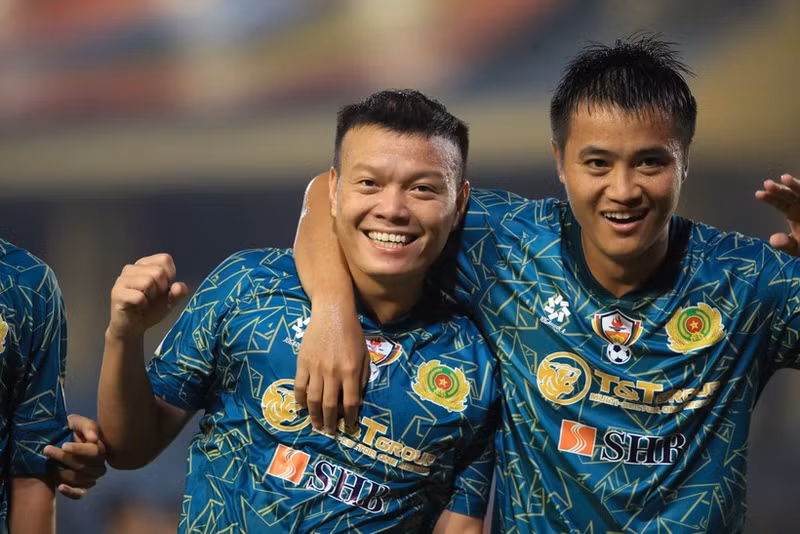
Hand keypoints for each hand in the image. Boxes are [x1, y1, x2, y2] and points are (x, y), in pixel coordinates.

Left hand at [44, 414, 106, 499]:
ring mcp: (91, 478)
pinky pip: (79, 494)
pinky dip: (70, 492)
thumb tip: (93, 438)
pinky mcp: (82, 488)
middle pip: (84, 466)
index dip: (80, 450)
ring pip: (78, 478)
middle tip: (47, 449)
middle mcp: (99, 465)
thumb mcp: (77, 422)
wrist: (59, 442)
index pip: (95, 452)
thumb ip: (87, 426)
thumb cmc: (71, 429)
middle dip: (64, 458)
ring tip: (47, 464)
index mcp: (101, 449)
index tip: (64, 445)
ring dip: (61, 472)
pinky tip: (60, 487)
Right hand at [108, 253, 188, 338]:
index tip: (163, 287)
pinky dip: (143, 304)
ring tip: (144, 301)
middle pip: (158, 271)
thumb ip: (178, 292)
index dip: (170, 275)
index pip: (165, 259)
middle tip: (152, 297)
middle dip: (161, 288)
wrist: (133, 327)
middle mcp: (132, 268)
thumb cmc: (150, 309)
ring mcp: (122, 280)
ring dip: (151, 296)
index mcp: (145, 264)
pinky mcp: (117, 293)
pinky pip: (139, 296)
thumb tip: (180, 287)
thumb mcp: (170, 300)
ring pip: (148, 282)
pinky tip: (138, 307)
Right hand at [293, 303, 369, 433]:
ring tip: (317, 425)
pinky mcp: (302, 362)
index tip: (349, 426)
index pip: (350, 403)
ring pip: (312, 400)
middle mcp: (333, 372)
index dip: (349, 418)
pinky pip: (299, 386)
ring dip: (314, 416)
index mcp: (351, 371)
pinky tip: (303, 407)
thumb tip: (355, 400)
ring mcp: (316, 368)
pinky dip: (300, 400)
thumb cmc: (352, 334)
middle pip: (329, 405)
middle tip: (330, 432)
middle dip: (330, 422)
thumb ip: (361, 378)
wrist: (332, 313)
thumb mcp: (365, 356)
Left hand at [756, 173, 799, 255]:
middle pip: (789, 196)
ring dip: (795, 185)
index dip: (770, 198)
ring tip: (785, 178)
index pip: (780, 203)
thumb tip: (773, 240)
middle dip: (779, 190)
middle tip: (767, 184)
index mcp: (793, 213)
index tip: (758, 194)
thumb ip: (786, 245)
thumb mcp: (797, 248)